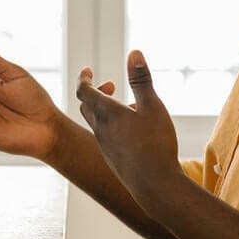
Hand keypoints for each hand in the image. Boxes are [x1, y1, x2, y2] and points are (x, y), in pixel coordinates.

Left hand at [75, 50, 181, 201]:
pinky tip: (132, 131)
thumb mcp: (153, 106)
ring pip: (96, 123)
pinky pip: (106, 137)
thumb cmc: (155, 144)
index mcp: (107, 112)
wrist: (154, 186)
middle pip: (86, 106)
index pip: (84, 90)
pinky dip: (112, 127)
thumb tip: (134, 52)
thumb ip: (142, 79)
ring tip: (125, 107)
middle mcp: (101, 129)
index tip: (87, 70)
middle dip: (94, 92)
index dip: (83, 78)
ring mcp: (105, 146)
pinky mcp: (113, 159)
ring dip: (104, 110)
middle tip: (109, 86)